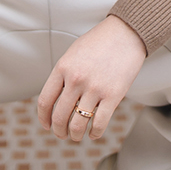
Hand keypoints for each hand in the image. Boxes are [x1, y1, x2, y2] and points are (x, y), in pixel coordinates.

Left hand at [38, 14, 147, 141]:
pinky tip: (94, 133)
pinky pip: (99, 124)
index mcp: (63, 68)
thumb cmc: (100, 41)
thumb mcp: (73, 53)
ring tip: (76, 136)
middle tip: (62, 134)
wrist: (127, 32)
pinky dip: (94, 134)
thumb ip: (63, 74)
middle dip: (58, 131)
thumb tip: (56, 98)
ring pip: (77, 125)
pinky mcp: (113, 95)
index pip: (45, 101)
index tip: (46, 125)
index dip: (43, 118)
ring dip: (74, 136)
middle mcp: (76, 79)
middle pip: (59, 117)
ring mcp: (94, 88)